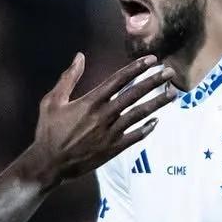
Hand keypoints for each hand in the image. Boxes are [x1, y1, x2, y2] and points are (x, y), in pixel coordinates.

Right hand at [30, 54, 174, 185]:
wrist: (49, 164)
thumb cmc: (48, 132)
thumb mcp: (52, 101)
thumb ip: (68, 78)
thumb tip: (79, 57)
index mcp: (90, 102)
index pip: (118, 80)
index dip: (136, 68)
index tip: (151, 60)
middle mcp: (103, 116)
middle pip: (134, 94)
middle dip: (154, 82)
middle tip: (170, 72)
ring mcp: (110, 133)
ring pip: (139, 114)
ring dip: (157, 103)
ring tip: (172, 93)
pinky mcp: (113, 149)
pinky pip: (135, 137)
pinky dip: (146, 129)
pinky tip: (156, 121)